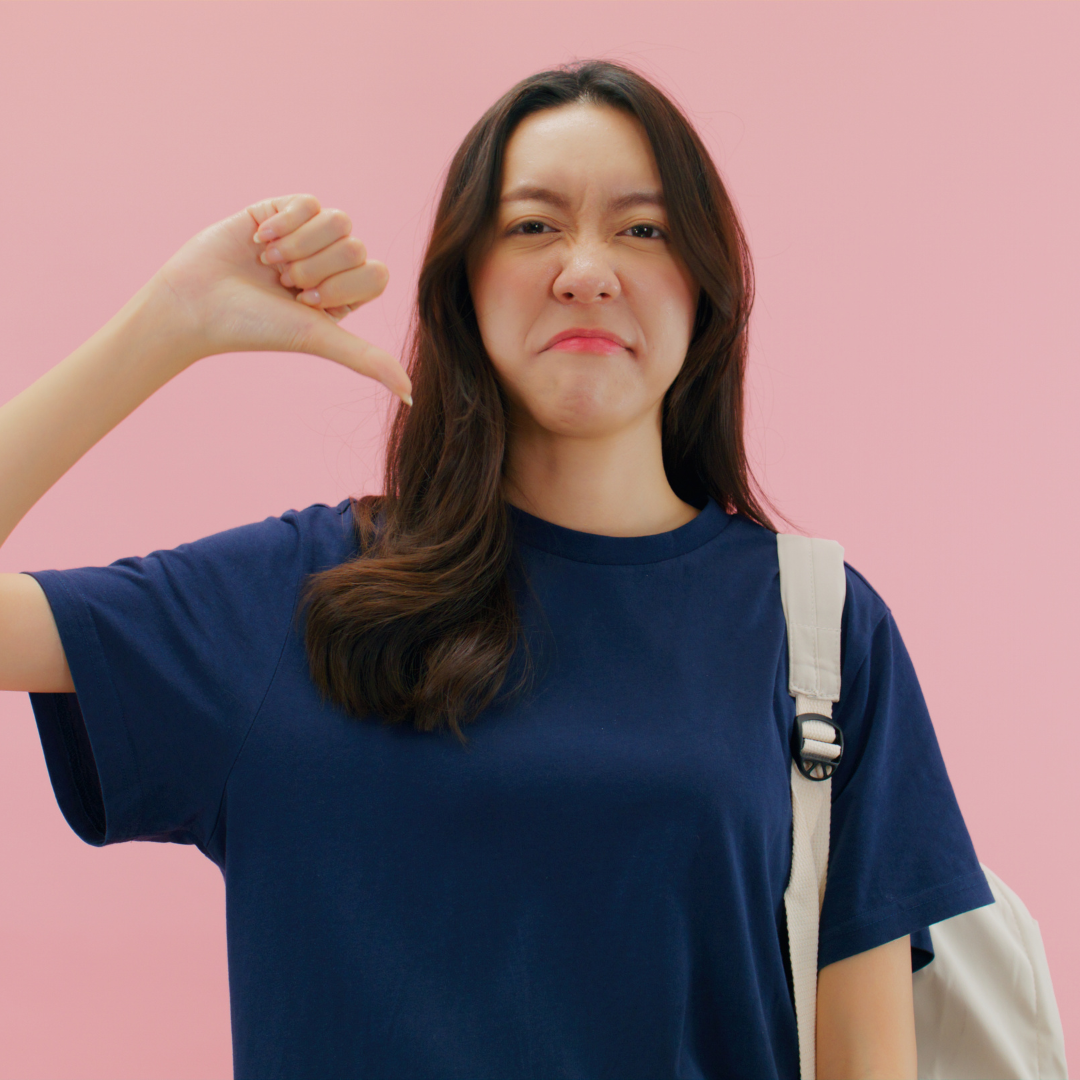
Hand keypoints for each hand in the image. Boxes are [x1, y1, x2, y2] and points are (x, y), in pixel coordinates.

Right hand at [152, 193, 411, 404]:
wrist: (196, 303)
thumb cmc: (255, 327)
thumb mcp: (318, 338)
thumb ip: (367, 359)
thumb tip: (410, 394)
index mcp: (345, 294)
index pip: (376, 272)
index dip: (342, 285)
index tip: (306, 301)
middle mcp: (331, 264)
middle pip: (356, 246)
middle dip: (316, 268)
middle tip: (283, 283)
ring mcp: (307, 236)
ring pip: (338, 220)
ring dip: (300, 245)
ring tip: (270, 263)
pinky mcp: (281, 210)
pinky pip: (308, 202)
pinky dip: (283, 224)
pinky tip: (258, 241)